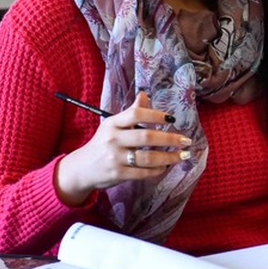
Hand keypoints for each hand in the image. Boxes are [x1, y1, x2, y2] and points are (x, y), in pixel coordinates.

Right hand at [54, 92, 192, 205]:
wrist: (81, 169)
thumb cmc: (102, 144)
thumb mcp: (112, 125)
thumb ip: (130, 112)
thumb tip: (144, 94)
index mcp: (112, 123)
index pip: (136, 114)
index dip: (156, 115)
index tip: (172, 119)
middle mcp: (113, 139)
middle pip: (146, 136)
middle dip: (170, 139)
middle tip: (186, 141)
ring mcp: (115, 157)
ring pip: (148, 157)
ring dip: (169, 157)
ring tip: (182, 156)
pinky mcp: (118, 174)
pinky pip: (143, 173)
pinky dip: (158, 170)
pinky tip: (165, 166)